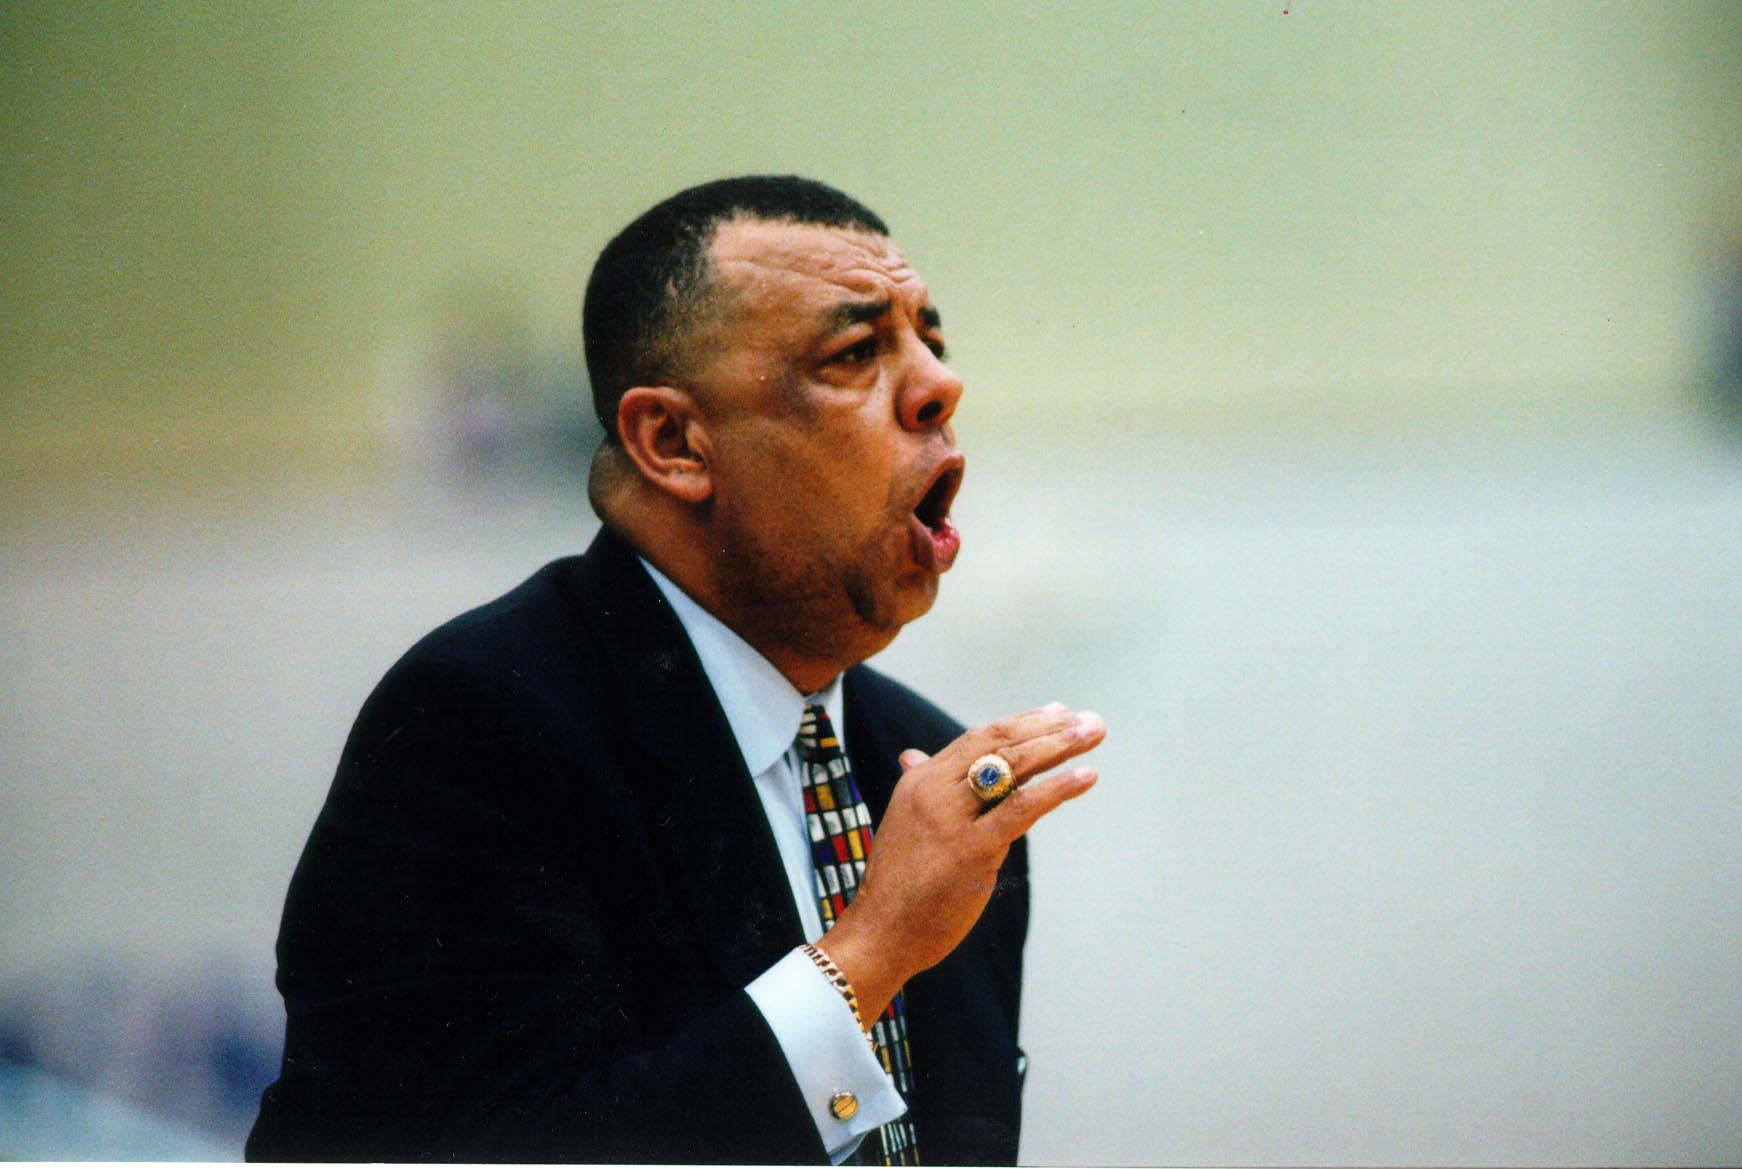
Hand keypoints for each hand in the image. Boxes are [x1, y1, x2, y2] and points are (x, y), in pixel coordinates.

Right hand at [820, 703, 1104, 1022]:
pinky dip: (1057, 787)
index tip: (1058, 712)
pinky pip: (1021, 807)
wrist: (880, 932)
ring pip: (1013, 766)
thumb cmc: (898, 884)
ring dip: (1060, 746)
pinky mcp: (972, 849)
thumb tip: (913, 756)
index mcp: (920, 780)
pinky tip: (1085, 776)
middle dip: (1050, 727)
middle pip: (1000, 743)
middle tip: (1091, 720)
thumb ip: (919, 786)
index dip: (1023, 722)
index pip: (979, 737)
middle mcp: (934, 789)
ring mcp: (952, 818)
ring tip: (1095, 733)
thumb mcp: (905, 822)